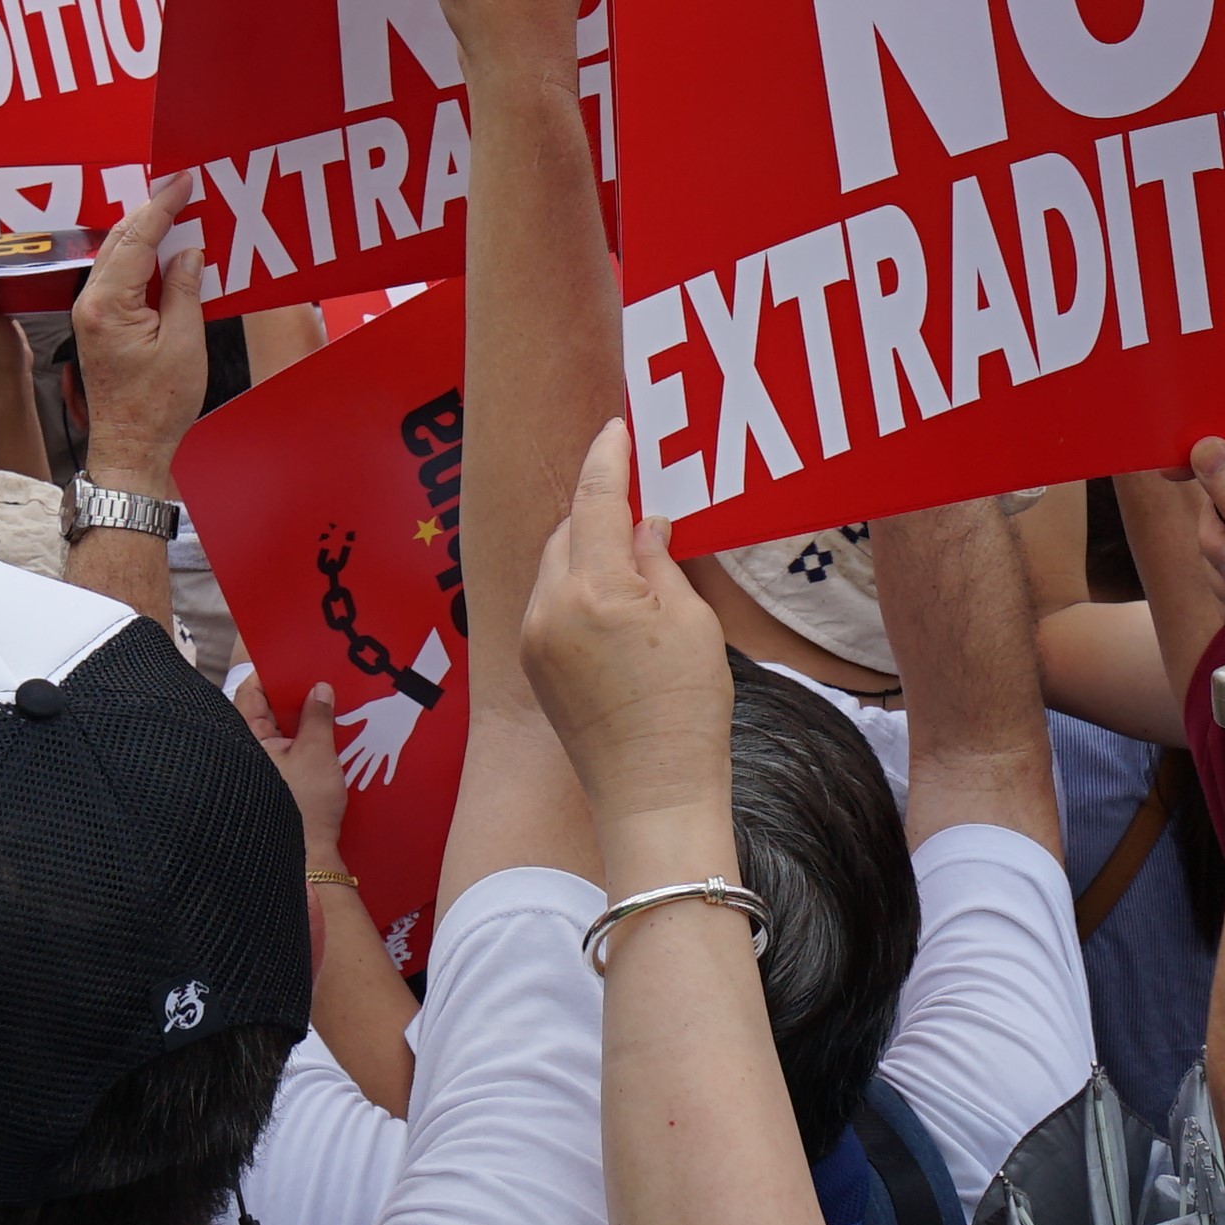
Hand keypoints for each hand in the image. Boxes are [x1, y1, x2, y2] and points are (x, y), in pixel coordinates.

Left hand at [71, 171, 205, 493]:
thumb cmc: (157, 406)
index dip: (161, 206)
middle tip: (182, 187)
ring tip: (177, 212)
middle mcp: (89, 304)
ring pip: (116, 256)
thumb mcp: (183, 344)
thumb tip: (187, 251)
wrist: (131, 447)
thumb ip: (184, 290)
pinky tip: (163, 252)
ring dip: (145, 233)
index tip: (181, 181)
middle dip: (151, 211)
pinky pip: (118, 277)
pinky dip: (140, 258)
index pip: (135, 240)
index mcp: (107, 305)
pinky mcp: (98, 324)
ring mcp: (90, 314)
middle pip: (119, 241)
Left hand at [232, 667, 352, 862]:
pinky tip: (326, 734)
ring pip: (279, 729)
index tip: (295, 659)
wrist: (308, 857)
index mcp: (247, 736)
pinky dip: (303, 739)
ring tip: (328, 701)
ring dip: (301, 717)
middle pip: (266, 709)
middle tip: (318, 678)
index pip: (251, 691)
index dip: (271, 673)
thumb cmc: (305, 805)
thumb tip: (319, 687)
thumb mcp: (317, 754)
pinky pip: (288, 749)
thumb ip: (318, 717)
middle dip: (292, 694)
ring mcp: (261, 766)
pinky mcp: (276, 781)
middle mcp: (247, 748)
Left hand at [517, 425, 730, 835]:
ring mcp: (535, 640)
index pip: (596, 501)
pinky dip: (577, 587)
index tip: (619, 429)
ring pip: (556, 567)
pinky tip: (615, 601)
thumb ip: (660, 562)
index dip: (609, 458)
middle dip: (600, 511)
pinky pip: (551, 602)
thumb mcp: (691, 621)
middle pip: (569, 531)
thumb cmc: (686, 711)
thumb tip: (643, 525)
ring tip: (635, 557)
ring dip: (587, 551)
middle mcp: (549, 610)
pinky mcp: (534, 666)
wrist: (652, 795)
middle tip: (642, 501)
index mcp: (592, 592)